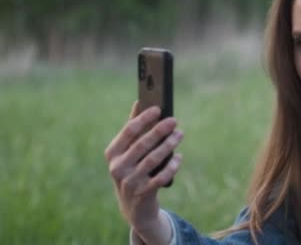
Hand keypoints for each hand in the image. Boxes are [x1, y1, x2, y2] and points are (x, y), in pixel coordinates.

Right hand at [105, 101, 182, 243]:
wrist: (134, 207)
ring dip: (169, 145)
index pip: (128, 131)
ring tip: (180, 134)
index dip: (144, 118)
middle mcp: (117, 167)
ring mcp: (129, 182)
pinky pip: (161, 177)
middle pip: (142, 144)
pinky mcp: (143, 194)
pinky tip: (180, 157)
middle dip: (160, 130)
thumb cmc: (133, 170)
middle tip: (174, 120)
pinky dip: (172, 166)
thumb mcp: (128, 152)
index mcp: (112, 153)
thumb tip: (140, 102)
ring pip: (153, 159)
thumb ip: (133, 129)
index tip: (159, 108)